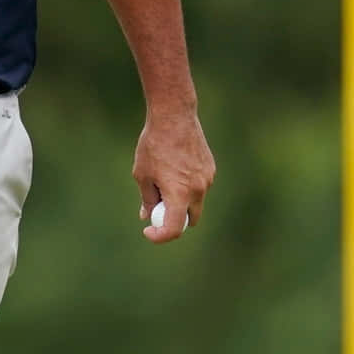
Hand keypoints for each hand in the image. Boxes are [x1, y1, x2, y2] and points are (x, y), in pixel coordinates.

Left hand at [134, 110, 214, 243]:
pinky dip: (188, 186)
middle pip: (189, 220)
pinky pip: (200, 186)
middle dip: (174, 220)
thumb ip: (147, 199)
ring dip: (181, 201)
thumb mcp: (142, 174)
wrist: (174, 117)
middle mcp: (198, 190)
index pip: (174, 229)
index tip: (148, 231)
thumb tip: (148, 215)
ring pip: (195, 202)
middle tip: (157, 208)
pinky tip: (176, 166)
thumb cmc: (153, 145)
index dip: (160, 236)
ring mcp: (207, 179)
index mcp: (179, 194)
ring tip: (164, 178)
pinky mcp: (210, 168)